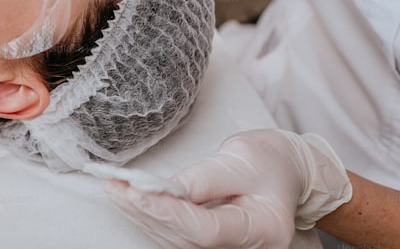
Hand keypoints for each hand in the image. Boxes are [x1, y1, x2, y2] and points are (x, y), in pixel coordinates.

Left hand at [104, 129, 352, 248]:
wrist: (285, 171)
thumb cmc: (269, 161)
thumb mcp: (242, 159)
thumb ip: (205, 178)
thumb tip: (165, 189)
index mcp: (262, 229)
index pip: (206, 229)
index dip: (168, 212)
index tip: (136, 191)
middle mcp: (244, 248)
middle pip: (185, 237)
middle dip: (146, 211)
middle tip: (115, 186)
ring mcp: (227, 248)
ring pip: (175, 239)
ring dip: (141, 214)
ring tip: (114, 188)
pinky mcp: (209, 241)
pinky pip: (175, 234)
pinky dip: (150, 215)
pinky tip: (129, 198)